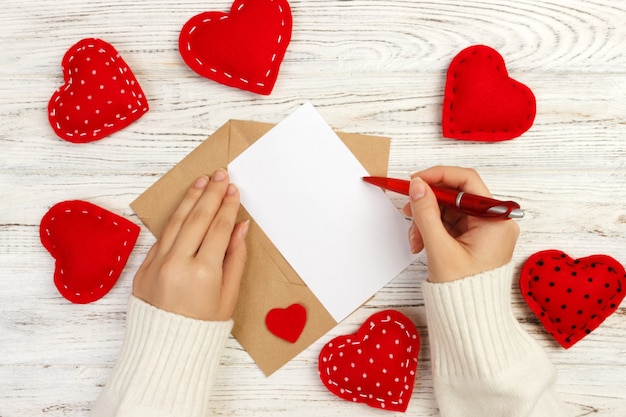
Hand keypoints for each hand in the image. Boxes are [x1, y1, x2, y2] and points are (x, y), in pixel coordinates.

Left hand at [133, 169, 248, 320]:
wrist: (165, 349)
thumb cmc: (202, 327)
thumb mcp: (228, 296)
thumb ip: (235, 258)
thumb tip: (240, 227)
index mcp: (203, 273)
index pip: (218, 228)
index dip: (228, 206)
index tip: (234, 190)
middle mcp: (178, 264)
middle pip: (197, 218)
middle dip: (211, 193)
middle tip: (220, 174)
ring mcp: (157, 264)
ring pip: (175, 221)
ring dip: (190, 198)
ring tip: (202, 181)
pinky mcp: (144, 267)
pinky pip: (162, 236)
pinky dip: (175, 218)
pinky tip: (185, 205)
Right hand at [403, 166, 518, 282]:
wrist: (469, 320)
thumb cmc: (464, 292)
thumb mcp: (440, 249)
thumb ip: (426, 213)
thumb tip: (417, 186)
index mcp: (496, 221)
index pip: (467, 182)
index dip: (439, 176)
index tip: (416, 180)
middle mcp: (494, 222)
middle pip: (456, 196)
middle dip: (428, 203)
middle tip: (408, 207)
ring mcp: (484, 231)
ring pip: (449, 210)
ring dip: (426, 219)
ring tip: (414, 238)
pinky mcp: (473, 240)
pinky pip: (449, 223)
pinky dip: (432, 229)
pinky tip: (420, 242)